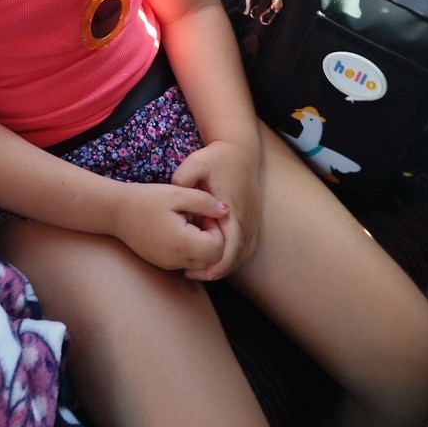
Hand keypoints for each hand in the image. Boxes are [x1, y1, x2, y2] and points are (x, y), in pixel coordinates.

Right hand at [112, 181, 229, 270]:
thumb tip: (226, 211)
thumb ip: (205, 202)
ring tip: (185, 222)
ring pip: (199, 263)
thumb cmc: (146, 199)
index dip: (215, 230)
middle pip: (211, 260)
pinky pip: (185, 262)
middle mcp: (177, 260)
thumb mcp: (177, 193)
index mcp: (183, 243)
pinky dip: (188, 248)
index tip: (202, 213)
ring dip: (199, 245)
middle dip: (210, 239)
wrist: (115, 211)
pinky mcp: (162, 264)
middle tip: (196, 217)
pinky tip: (176, 229)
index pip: (217, 249)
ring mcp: (169, 265)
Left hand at [171, 140, 260, 280]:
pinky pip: (247, 248)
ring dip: (226, 266)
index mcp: (232, 209)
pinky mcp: (252, 221)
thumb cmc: (216, 158)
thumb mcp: (196, 162)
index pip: (229, 246)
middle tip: (193, 275)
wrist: (240, 151)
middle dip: (217, 270)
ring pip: (244, 255)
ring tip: (202, 270)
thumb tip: (175, 194)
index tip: (195, 271)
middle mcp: (246, 219)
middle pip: (237, 256)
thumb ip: (183, 177)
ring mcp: (252, 221)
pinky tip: (216, 259)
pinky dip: (234, 258)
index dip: (215, 263)